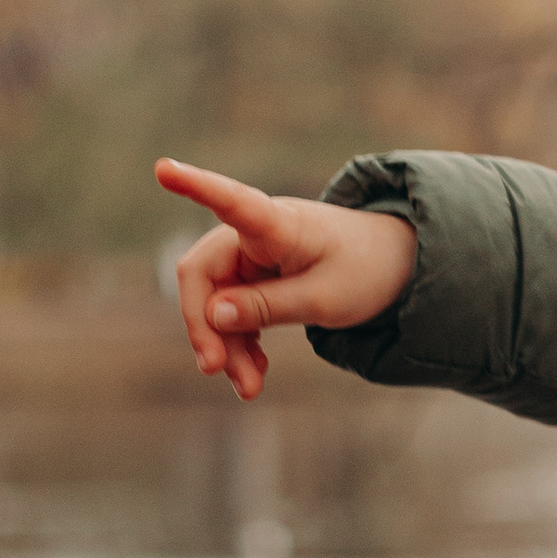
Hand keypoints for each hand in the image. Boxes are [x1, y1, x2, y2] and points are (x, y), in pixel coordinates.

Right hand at [156, 157, 417, 401]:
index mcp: (278, 224)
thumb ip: (269, 306)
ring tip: (248, 389)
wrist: (393, 266)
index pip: (232, 202)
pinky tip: (253, 373)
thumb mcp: (325, 298)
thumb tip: (211, 314)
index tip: (163, 168)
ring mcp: (251, 255)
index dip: (196, 186)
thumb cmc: (366, 271)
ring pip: (216, 302)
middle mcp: (254, 234)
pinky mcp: (254, 276)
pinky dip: (239, 343)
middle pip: (204, 275)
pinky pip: (233, 311)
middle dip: (206, 326)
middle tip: (215, 370)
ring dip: (226, 346)